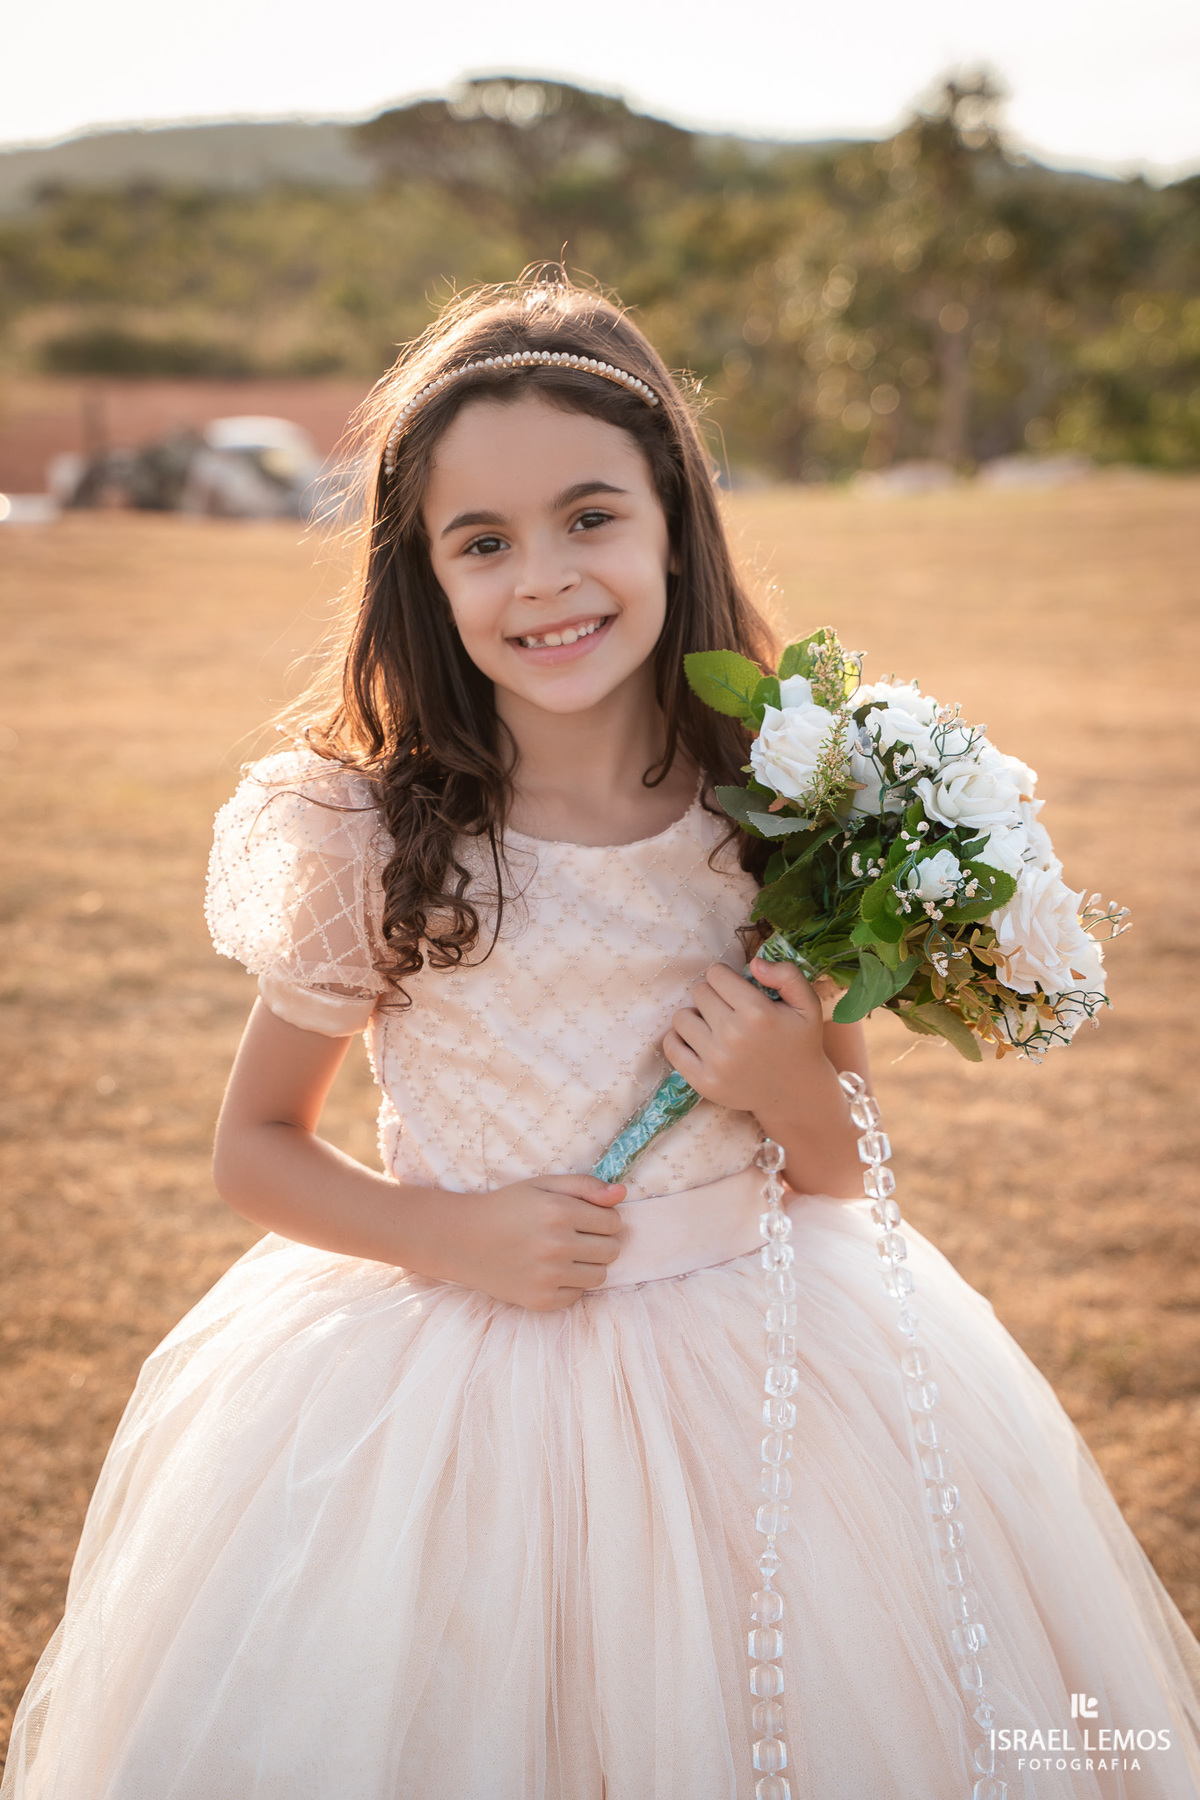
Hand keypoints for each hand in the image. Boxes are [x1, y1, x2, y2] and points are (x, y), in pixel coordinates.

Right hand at [439, 1173, 625, 1311]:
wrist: (462, 1240)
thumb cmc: (506, 1207)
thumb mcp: (543, 1185)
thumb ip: (585, 1186)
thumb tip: (622, 1193)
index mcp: (560, 1212)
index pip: (614, 1222)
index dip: (605, 1219)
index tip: (588, 1219)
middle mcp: (557, 1246)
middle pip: (612, 1250)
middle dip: (601, 1242)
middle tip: (578, 1237)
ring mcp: (549, 1276)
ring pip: (600, 1276)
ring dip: (590, 1264)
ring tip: (566, 1254)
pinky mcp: (541, 1300)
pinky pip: (578, 1295)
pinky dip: (571, 1284)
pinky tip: (551, 1271)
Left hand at [663, 956, 825, 1120]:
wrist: (796, 1092)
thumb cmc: (800, 1041)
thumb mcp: (808, 1004)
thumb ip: (787, 975)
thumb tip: (753, 963)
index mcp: (758, 1013)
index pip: (716, 974)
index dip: (726, 979)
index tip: (736, 991)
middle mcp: (735, 1036)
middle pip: (699, 992)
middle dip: (713, 996)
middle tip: (729, 1011)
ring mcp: (717, 1062)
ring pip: (682, 1017)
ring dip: (696, 1017)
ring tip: (714, 1026)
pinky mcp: (704, 1082)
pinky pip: (672, 1046)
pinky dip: (679, 1039)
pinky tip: (699, 1040)